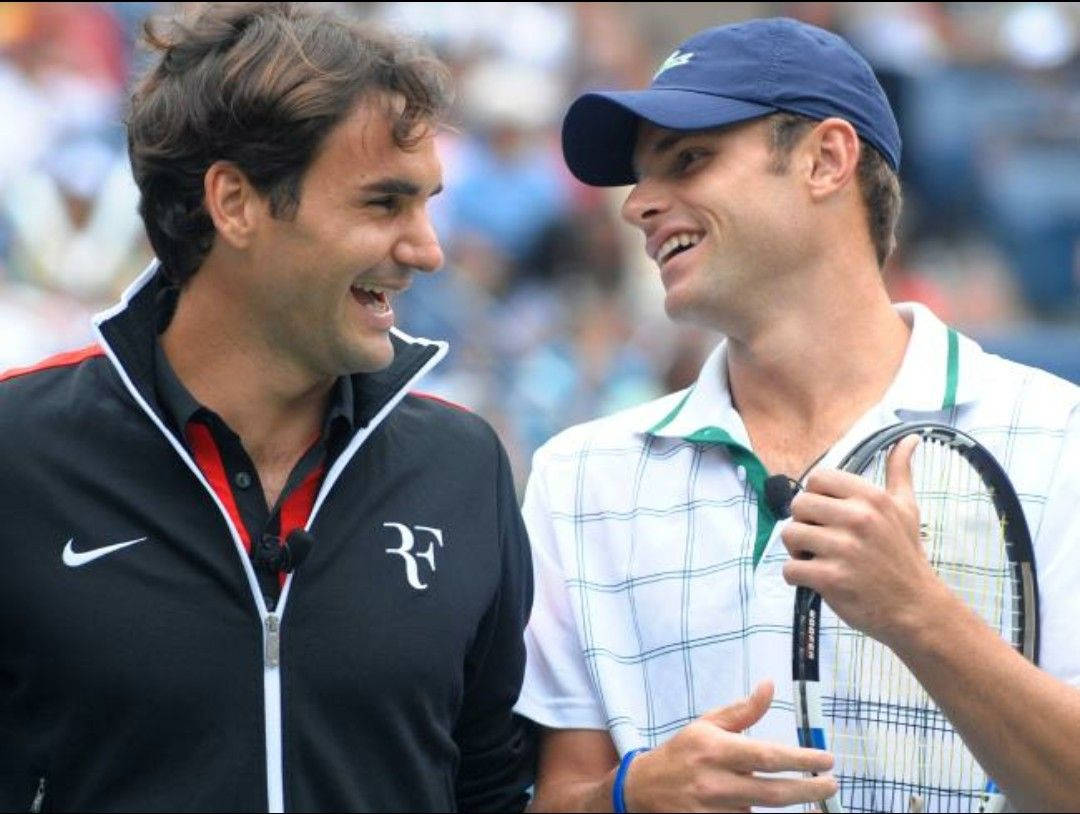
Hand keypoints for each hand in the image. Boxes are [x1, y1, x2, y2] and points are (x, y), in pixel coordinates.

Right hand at [622, 681, 835, 811]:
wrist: (643, 789)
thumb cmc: (682, 753)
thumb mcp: (707, 725)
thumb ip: (743, 711)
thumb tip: (770, 686)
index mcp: (714, 750)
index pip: (767, 757)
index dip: (801, 760)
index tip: (828, 759)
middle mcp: (714, 782)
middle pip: (774, 793)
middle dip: (809, 790)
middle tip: (832, 785)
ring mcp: (712, 811)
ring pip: (762, 812)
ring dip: (786, 803)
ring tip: (809, 799)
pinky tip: (773, 806)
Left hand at [780, 435, 952, 646]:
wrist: (917, 608)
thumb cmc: (906, 555)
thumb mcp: (907, 508)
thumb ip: (900, 472)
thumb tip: (909, 438)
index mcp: (871, 498)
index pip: (817, 479)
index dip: (815, 497)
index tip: (826, 515)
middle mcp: (858, 518)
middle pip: (798, 505)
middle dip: (804, 523)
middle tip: (820, 539)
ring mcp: (843, 549)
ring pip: (790, 535)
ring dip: (797, 550)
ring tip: (817, 558)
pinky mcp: (831, 578)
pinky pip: (790, 568)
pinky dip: (796, 576)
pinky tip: (814, 579)